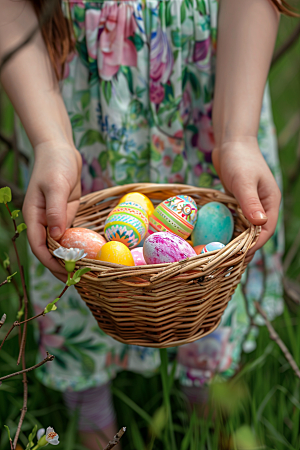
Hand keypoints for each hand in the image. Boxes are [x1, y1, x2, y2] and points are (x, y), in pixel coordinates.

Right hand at [23, 142, 81, 280]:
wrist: (61, 150)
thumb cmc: (54, 165)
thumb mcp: (55, 185)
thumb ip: (55, 210)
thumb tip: (57, 235)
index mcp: (33, 216)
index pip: (38, 245)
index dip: (49, 261)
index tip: (63, 272)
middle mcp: (43, 221)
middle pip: (49, 249)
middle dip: (60, 264)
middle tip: (77, 279)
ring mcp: (54, 219)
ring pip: (60, 244)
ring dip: (69, 257)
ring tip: (84, 272)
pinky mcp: (66, 215)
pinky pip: (71, 234)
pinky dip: (77, 245)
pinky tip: (88, 255)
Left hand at [212, 138, 280, 261]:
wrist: (231, 142)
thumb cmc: (239, 158)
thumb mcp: (244, 181)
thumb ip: (250, 202)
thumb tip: (260, 224)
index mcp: (270, 203)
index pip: (265, 231)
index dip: (254, 246)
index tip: (240, 257)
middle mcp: (262, 207)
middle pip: (255, 233)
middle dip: (244, 248)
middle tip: (228, 263)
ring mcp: (250, 205)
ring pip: (244, 229)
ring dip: (235, 241)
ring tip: (222, 256)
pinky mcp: (238, 203)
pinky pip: (234, 221)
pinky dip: (228, 230)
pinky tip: (216, 238)